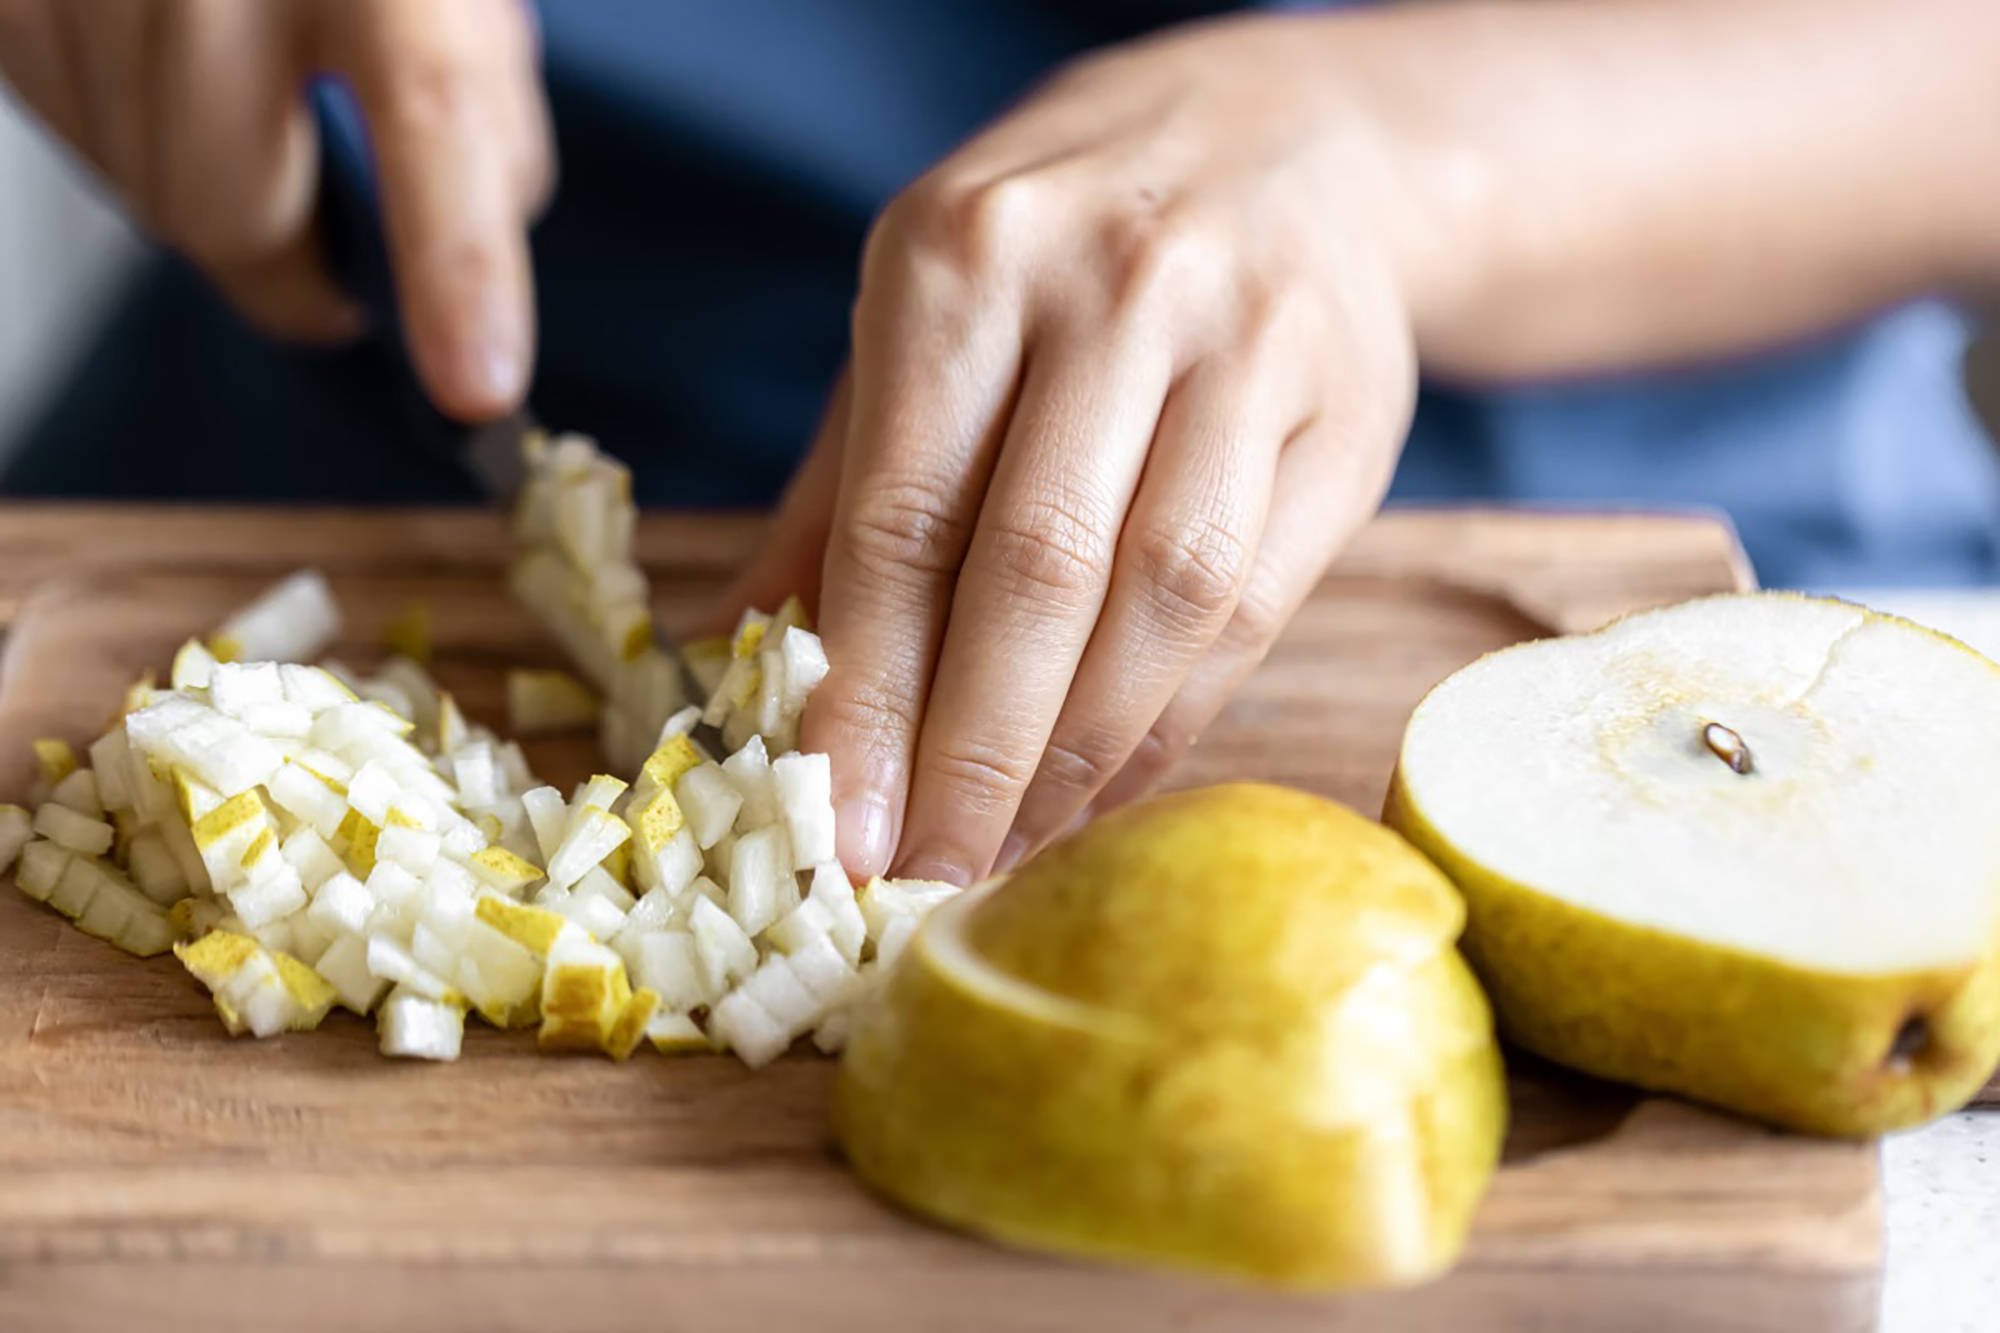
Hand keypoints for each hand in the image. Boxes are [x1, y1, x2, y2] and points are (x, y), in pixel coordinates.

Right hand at [0, 0, 550, 419]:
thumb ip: (480, 97)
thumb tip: (466, 234)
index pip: (431, 120)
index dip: (456, 269)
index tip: (477, 387)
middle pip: (231, 209)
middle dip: (295, 263)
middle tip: (339, 258)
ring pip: (145, 192)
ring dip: (211, 191)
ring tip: (247, 102)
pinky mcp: (7, 6)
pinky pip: (73, 135)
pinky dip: (130, 133)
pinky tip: (162, 56)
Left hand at [714, 17, 1418, 883]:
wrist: (1280, 141)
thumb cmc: (1059, 250)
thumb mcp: (921, 314)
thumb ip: (839, 485)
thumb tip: (739, 653)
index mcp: (964, 256)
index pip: (905, 513)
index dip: (869, 689)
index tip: (840, 822)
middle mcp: (1113, 285)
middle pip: (1038, 568)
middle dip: (974, 750)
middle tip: (924, 871)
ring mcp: (1247, 343)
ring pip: (1163, 599)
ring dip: (1079, 753)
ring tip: (1010, 846)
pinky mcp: (1348, 414)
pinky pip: (1251, 605)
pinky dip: (1170, 718)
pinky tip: (1104, 781)